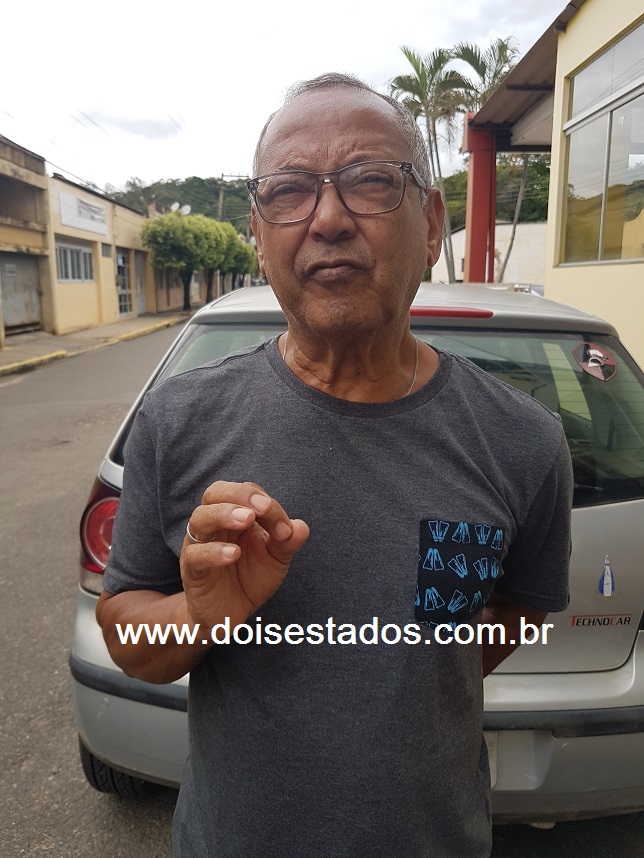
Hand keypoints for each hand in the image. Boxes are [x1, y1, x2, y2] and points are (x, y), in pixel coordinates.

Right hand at [180, 481, 309, 632]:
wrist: (230, 613)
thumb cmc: (250, 577)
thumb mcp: (276, 559)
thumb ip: (287, 542)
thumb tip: (301, 527)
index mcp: (235, 514)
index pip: (246, 493)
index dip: (267, 504)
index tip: (286, 529)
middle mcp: (215, 524)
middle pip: (215, 492)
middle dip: (240, 495)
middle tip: (261, 508)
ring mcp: (200, 544)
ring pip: (200, 517)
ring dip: (224, 514)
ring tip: (247, 519)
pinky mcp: (191, 569)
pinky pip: (195, 554)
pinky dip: (214, 551)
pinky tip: (234, 553)